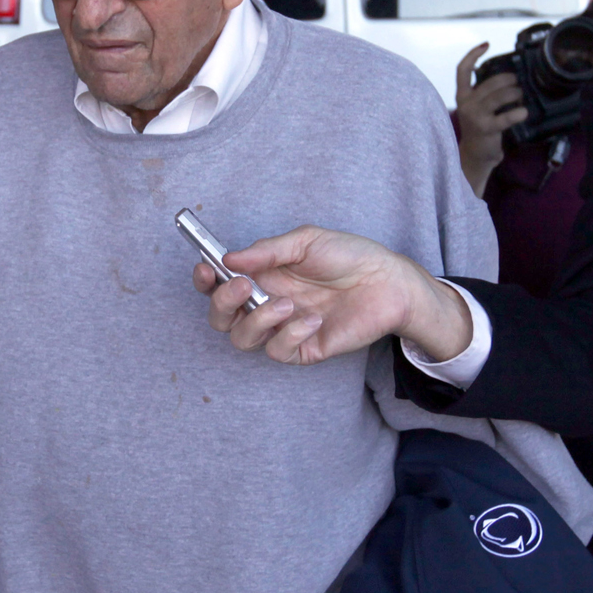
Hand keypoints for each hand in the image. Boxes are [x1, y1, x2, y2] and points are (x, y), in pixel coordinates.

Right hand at [192, 226, 472, 365]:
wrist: (388, 281)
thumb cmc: (349, 255)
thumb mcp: (306, 241)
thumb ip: (268, 250)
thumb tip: (229, 259)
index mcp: (262, 275)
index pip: (219, 284)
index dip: (205, 280)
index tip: (206, 269)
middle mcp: (267, 302)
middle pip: (221, 317)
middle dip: (222, 304)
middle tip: (243, 287)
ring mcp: (283, 328)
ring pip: (242, 339)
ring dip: (257, 321)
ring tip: (287, 304)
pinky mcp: (302, 348)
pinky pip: (277, 351)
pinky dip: (289, 334)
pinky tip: (313, 320)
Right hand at [454, 43, 527, 196]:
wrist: (475, 155)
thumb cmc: (481, 128)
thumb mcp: (478, 107)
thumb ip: (486, 93)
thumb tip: (509, 76)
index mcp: (462, 95)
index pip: (462, 70)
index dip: (473, 54)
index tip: (486, 44)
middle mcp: (466, 103)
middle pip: (490, 82)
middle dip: (508, 79)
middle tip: (518, 83)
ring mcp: (475, 116)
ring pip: (499, 96)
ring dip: (515, 93)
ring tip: (521, 96)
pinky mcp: (486, 128)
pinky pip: (505, 116)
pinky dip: (517, 113)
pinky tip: (524, 112)